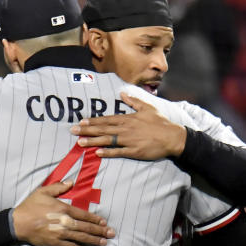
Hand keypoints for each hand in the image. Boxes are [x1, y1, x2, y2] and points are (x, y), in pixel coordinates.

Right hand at [12, 180, 114, 245]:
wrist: (18, 223)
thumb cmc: (30, 206)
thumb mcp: (43, 191)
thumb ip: (58, 187)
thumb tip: (71, 182)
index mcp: (64, 209)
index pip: (85, 215)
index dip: (96, 219)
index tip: (104, 223)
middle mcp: (66, 222)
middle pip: (87, 227)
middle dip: (100, 231)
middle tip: (111, 234)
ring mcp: (61, 234)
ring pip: (82, 238)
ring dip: (94, 241)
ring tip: (104, 243)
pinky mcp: (55, 243)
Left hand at [71, 92, 186, 159]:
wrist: (172, 136)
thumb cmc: (160, 122)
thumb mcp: (147, 107)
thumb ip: (133, 101)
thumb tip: (122, 92)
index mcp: (128, 118)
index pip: (107, 119)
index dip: (93, 121)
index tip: (81, 121)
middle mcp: (126, 129)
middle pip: (103, 129)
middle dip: (87, 130)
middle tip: (73, 131)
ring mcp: (129, 140)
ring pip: (107, 140)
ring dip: (93, 141)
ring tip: (80, 142)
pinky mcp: (134, 151)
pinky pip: (118, 152)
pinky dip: (107, 152)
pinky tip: (97, 153)